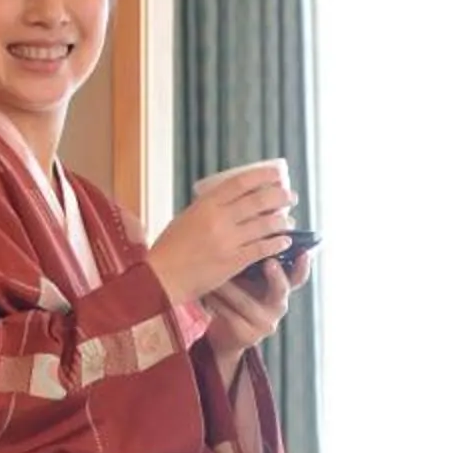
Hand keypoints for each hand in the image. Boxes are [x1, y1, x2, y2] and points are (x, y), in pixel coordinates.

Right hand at [144, 171, 295, 306]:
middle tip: (291, 197)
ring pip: (265, 225)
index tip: (277, 174)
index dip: (262, 176)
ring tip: (291, 220)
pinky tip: (285, 241)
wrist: (160, 278)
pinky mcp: (233, 261)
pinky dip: (277, 243)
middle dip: (280, 196)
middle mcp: (219, 219)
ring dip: (282, 221)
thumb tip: (229, 200)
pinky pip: (262, 248)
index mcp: (205, 205)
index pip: (240, 183)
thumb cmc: (169, 249)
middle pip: (258, 201)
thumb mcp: (185, 218)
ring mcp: (227, 241)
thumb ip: (207, 208)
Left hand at [203, 247, 314, 377]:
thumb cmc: (238, 296)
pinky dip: (217, 301)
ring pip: (246, 301)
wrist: (225, 334)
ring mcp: (264, 323)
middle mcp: (278, 305)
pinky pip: (230, 315)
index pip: (299, 275)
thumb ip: (256, 258)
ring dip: (230, 285)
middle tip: (269, 262)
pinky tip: (207, 291)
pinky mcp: (247, 335)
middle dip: (276, 276)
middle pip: (281, 289)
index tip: (303, 251)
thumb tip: (256, 222)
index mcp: (282, 288)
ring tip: (216, 269)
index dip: (303, 265)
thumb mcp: (250, 278)